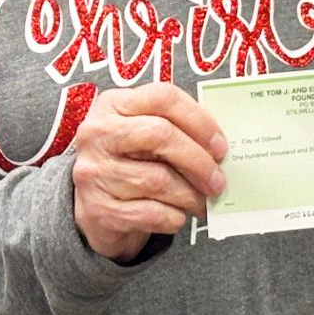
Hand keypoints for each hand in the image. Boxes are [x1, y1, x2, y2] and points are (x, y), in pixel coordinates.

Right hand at [71, 82, 228, 262]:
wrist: (92, 206)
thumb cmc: (129, 161)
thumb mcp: (143, 133)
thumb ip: (175, 129)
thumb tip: (219, 147)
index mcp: (113, 104)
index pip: (163, 98)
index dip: (199, 120)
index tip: (220, 145)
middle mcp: (98, 134)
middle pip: (160, 135)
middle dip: (198, 160)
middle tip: (218, 180)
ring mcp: (94, 172)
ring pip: (157, 180)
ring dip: (190, 194)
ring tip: (204, 201)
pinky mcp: (97, 210)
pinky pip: (149, 213)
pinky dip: (173, 216)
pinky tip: (180, 215)